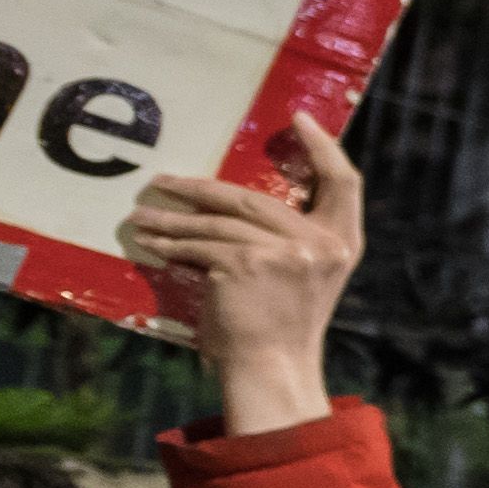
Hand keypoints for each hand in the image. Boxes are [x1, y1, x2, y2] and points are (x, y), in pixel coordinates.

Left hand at [119, 115, 362, 435]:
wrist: (274, 368)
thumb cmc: (286, 324)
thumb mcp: (310, 275)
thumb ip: (297, 239)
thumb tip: (245, 203)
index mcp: (344, 241)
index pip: (345, 182)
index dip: (323, 147)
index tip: (298, 119)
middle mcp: (320, 243)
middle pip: (256, 196)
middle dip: (202, 187)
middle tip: (164, 181)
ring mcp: (285, 252)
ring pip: (219, 221)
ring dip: (173, 219)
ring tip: (143, 216)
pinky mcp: (246, 263)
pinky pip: (201, 244)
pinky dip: (171, 242)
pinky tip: (151, 241)